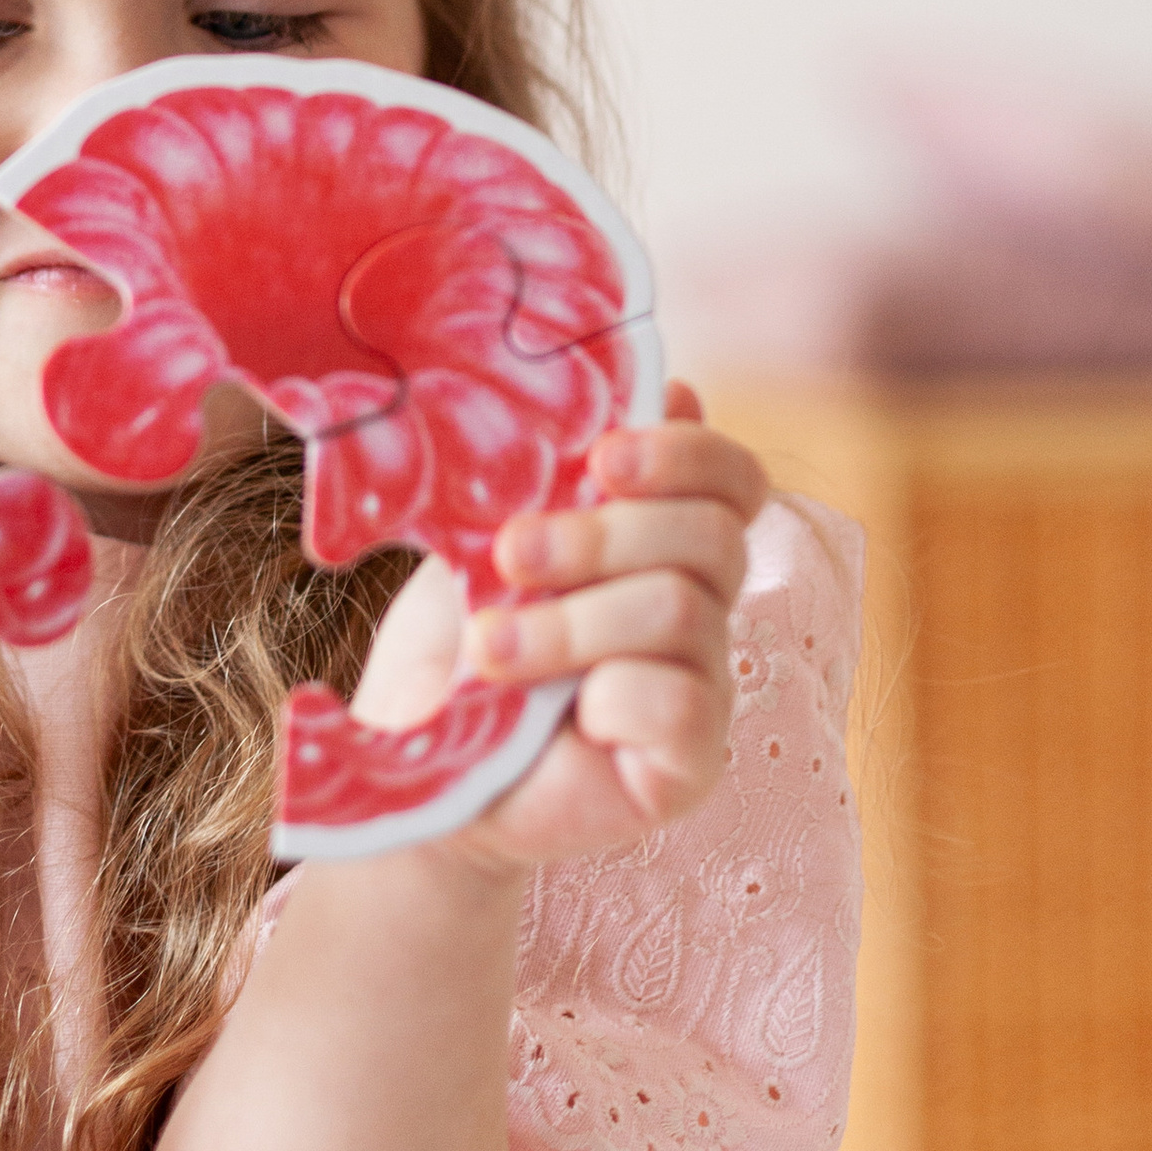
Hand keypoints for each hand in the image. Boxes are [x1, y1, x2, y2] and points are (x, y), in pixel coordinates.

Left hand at [351, 384, 767, 875]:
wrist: (419, 765)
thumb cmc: (459, 640)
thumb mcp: (493, 539)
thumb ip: (565, 470)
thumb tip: (671, 384)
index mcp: (663, 542)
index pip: (732, 478)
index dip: (687, 453)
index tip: (601, 455)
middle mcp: (701, 608)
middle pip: (711, 535)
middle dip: (603, 535)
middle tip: (509, 554)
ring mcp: (704, 688)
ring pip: (683, 610)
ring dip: (572, 622)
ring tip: (485, 646)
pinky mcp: (690, 764)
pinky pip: (686, 704)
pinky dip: (611, 695)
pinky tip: (558, 714)